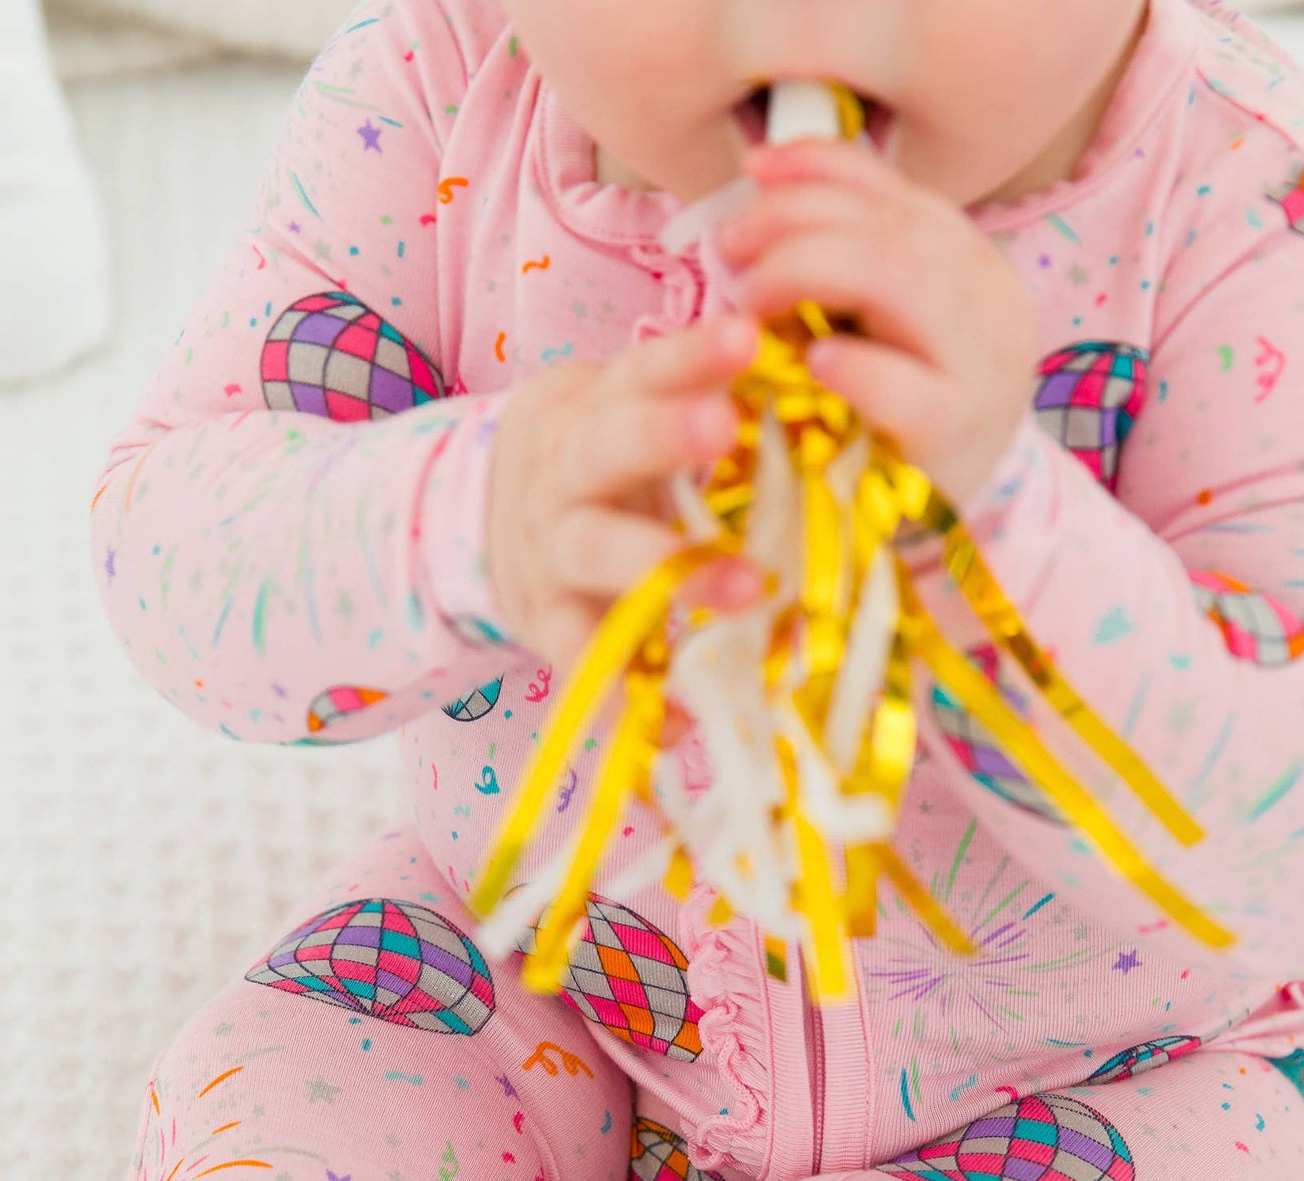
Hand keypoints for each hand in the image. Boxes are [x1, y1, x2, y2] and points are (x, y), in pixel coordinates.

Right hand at [487, 314, 770, 684]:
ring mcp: (553, 553)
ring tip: (749, 586)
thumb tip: (818, 391)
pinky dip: (628, 695)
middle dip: (663, 435)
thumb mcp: (624, 416)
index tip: (748, 336)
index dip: (689, 354)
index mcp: (591, 411)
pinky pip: (584, 661)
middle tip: (726, 424)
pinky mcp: (548, 625)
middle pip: (606, 449)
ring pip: (600, 551)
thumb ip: (696, 402)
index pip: (640, 370)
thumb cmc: (598, 466)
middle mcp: (565, 477)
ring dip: (669, 566)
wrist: (486, 523)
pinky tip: (682, 721)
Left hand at [714, 137, 1039, 509]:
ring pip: (901, 279)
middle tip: (730, 248)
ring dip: (808, 271)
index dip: (817, 166)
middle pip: (890, 224)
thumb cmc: (898, 416)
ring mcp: (982, 366)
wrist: (960, 514)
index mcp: (967, 259)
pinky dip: (856, 368)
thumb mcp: (878, 325)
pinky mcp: (959, 433)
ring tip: (751, 298)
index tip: (752, 173)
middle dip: (796, 219)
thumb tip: (759, 186)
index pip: (893, 189)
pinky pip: (909, 389)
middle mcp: (986, 297)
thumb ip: (839, 262)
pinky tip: (811, 362)